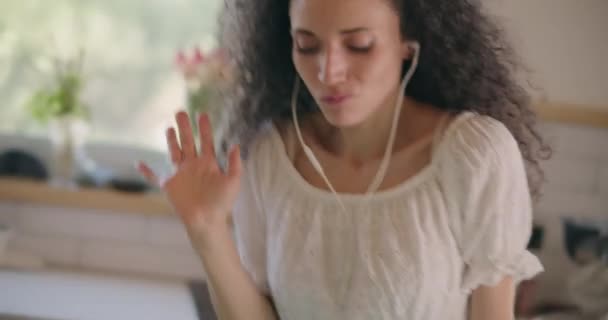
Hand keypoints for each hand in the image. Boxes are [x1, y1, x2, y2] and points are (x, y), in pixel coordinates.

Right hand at [138, 111, 241, 236]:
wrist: (207, 221)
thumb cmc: (222, 203)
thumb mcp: (233, 181)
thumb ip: (235, 163)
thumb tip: (235, 144)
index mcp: (208, 163)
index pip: (205, 141)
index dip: (204, 128)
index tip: (202, 114)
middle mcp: (193, 165)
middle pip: (188, 141)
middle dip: (185, 127)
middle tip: (181, 111)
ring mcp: (180, 174)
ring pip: (174, 152)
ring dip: (172, 140)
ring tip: (170, 127)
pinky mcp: (169, 185)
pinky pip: (154, 177)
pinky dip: (146, 172)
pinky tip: (138, 164)